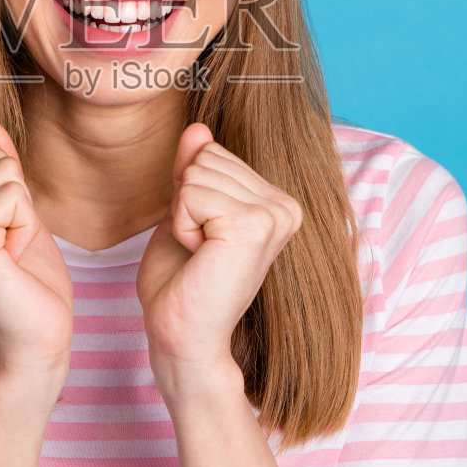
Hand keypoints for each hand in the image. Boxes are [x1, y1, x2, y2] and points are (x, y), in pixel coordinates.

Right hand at [0, 121, 74, 380]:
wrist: (33, 343)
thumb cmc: (28, 285)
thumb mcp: (16, 215)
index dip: (14, 198)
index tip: (5, 243)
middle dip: (20, 205)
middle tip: (10, 253)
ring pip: (5, 173)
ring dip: (24, 218)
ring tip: (10, 259)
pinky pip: (12, 194)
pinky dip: (27, 228)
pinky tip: (11, 263)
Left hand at [135, 122, 303, 373]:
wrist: (183, 336)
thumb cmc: (182, 284)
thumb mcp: (184, 212)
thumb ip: (193, 169)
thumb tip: (198, 129)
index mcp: (275, 202)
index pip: (213, 153)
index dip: (188, 194)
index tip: (202, 239)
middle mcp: (285, 205)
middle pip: (206, 157)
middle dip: (185, 201)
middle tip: (199, 250)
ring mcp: (274, 214)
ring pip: (197, 172)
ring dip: (183, 216)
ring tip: (201, 255)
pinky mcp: (255, 225)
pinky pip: (192, 192)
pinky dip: (182, 224)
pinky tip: (201, 257)